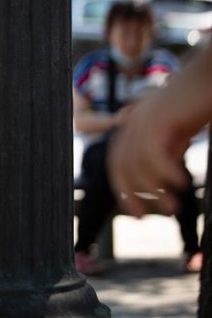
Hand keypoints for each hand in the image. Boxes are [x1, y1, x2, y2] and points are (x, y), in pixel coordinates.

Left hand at [107, 90, 192, 217]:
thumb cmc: (199, 100)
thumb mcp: (178, 130)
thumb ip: (166, 148)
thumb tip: (161, 178)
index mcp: (134, 124)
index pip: (118, 162)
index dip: (123, 189)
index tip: (136, 213)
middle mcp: (133, 121)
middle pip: (120, 165)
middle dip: (130, 194)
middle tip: (146, 216)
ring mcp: (143, 119)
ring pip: (138, 164)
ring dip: (153, 190)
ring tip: (172, 207)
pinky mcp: (159, 118)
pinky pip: (153, 154)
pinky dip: (165, 173)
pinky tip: (181, 184)